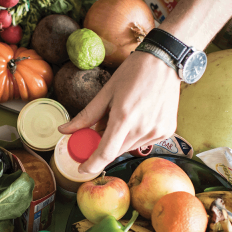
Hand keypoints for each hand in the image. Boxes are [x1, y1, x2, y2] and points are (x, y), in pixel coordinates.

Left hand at [58, 51, 180, 173]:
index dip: (92, 165)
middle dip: (103, 147)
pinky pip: (144, 143)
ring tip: (122, 117)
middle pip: (115, 151)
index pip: (106, 153)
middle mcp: (142, 128)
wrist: (165, 61)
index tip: (82, 169)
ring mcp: (157, 131)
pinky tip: (138, 118)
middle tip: (100, 130)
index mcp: (124, 117)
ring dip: (120, 141)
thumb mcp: (106, 92)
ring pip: (129, 148)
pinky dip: (135, 136)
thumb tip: (64, 131)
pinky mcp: (167, 131)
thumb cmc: (133, 73)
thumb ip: (86, 116)